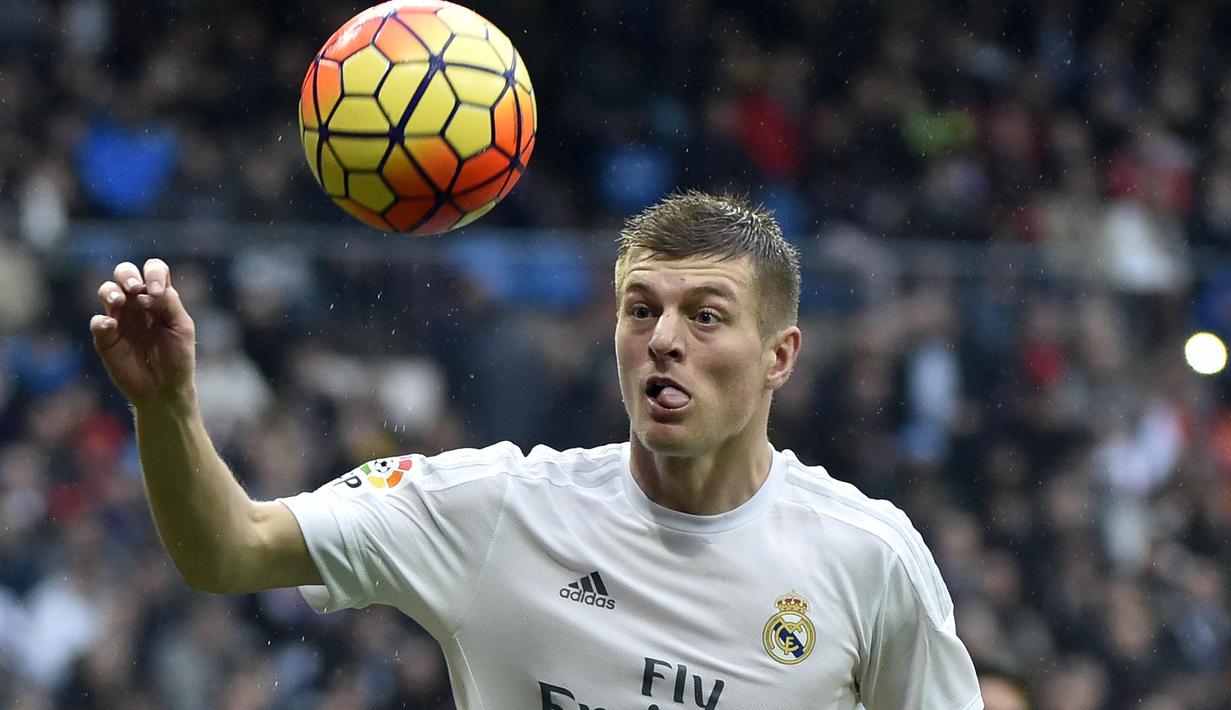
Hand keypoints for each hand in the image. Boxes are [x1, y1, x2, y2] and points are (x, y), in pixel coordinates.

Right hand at [90, 259, 197, 408]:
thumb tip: (149, 290)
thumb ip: (170, 305)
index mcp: (159, 298)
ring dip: (110, 291)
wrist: (164, 389)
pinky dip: (101, 321)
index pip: (154, 270)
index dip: (153, 273)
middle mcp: (138, 303)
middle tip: (134, 288)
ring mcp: (120, 318)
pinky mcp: (106, 337)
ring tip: (119, 301)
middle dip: (127, 274)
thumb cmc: (178, 357)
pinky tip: (111, 326)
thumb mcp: (182, 329)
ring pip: (107, 291)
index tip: (157, 292)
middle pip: (125, 273)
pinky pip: (97, 321)